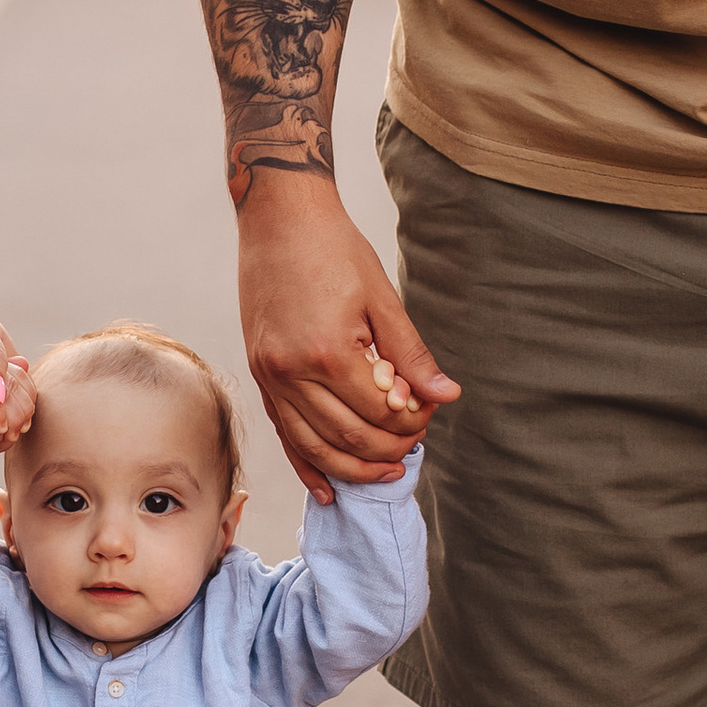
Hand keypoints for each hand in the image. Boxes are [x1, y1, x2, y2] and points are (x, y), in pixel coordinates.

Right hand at [236, 178, 457, 498]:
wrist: (278, 219)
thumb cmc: (334, 250)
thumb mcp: (382, 298)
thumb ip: (411, 354)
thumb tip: (445, 396)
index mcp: (329, 352)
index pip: (381, 412)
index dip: (412, 422)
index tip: (430, 414)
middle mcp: (293, 373)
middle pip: (349, 437)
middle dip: (388, 448)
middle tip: (414, 443)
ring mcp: (271, 377)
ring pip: (315, 446)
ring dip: (353, 467)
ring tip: (385, 470)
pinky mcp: (261, 376)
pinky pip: (285, 434)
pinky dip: (307, 464)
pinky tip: (326, 487)